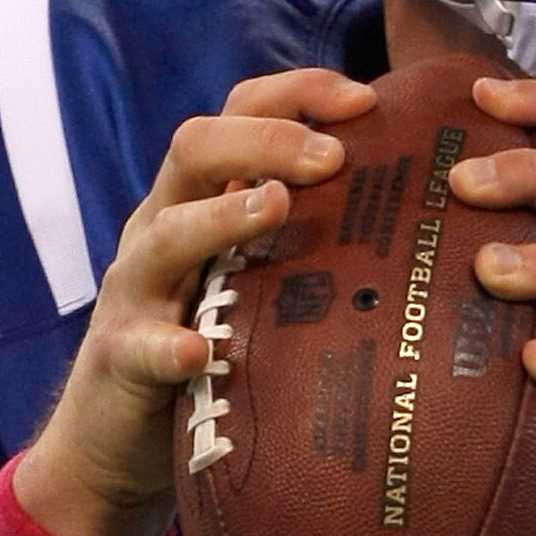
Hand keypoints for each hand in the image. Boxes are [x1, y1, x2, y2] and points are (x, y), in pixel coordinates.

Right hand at [15, 70, 375, 535]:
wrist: (118, 442)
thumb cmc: (212, 351)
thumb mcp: (256, 281)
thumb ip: (309, 241)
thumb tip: (418, 212)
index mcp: (200, 199)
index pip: (240, 112)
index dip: (298, 93)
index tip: (367, 99)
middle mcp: (162, 228)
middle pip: (195, 147)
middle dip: (266, 140)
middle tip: (333, 157)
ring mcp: (135, 291)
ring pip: (166, 234)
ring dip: (222, 217)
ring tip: (276, 207)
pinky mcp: (118, 358)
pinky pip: (140, 345)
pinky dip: (169, 345)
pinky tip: (200, 351)